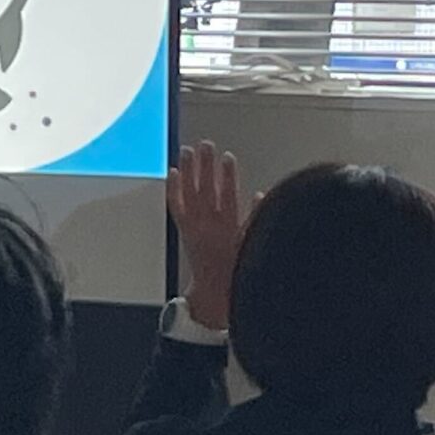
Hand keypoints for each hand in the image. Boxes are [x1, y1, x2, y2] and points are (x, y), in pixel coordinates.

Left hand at [169, 141, 244, 332]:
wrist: (215, 289)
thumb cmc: (237, 267)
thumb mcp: (253, 244)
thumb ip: (257, 219)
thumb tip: (261, 196)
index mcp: (228, 229)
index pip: (228, 196)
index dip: (227, 175)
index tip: (228, 157)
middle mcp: (208, 226)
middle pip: (205, 189)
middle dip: (206, 165)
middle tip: (206, 145)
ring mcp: (193, 227)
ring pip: (188, 194)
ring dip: (188, 171)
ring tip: (187, 151)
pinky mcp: (184, 230)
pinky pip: (175, 207)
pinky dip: (173, 189)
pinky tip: (173, 173)